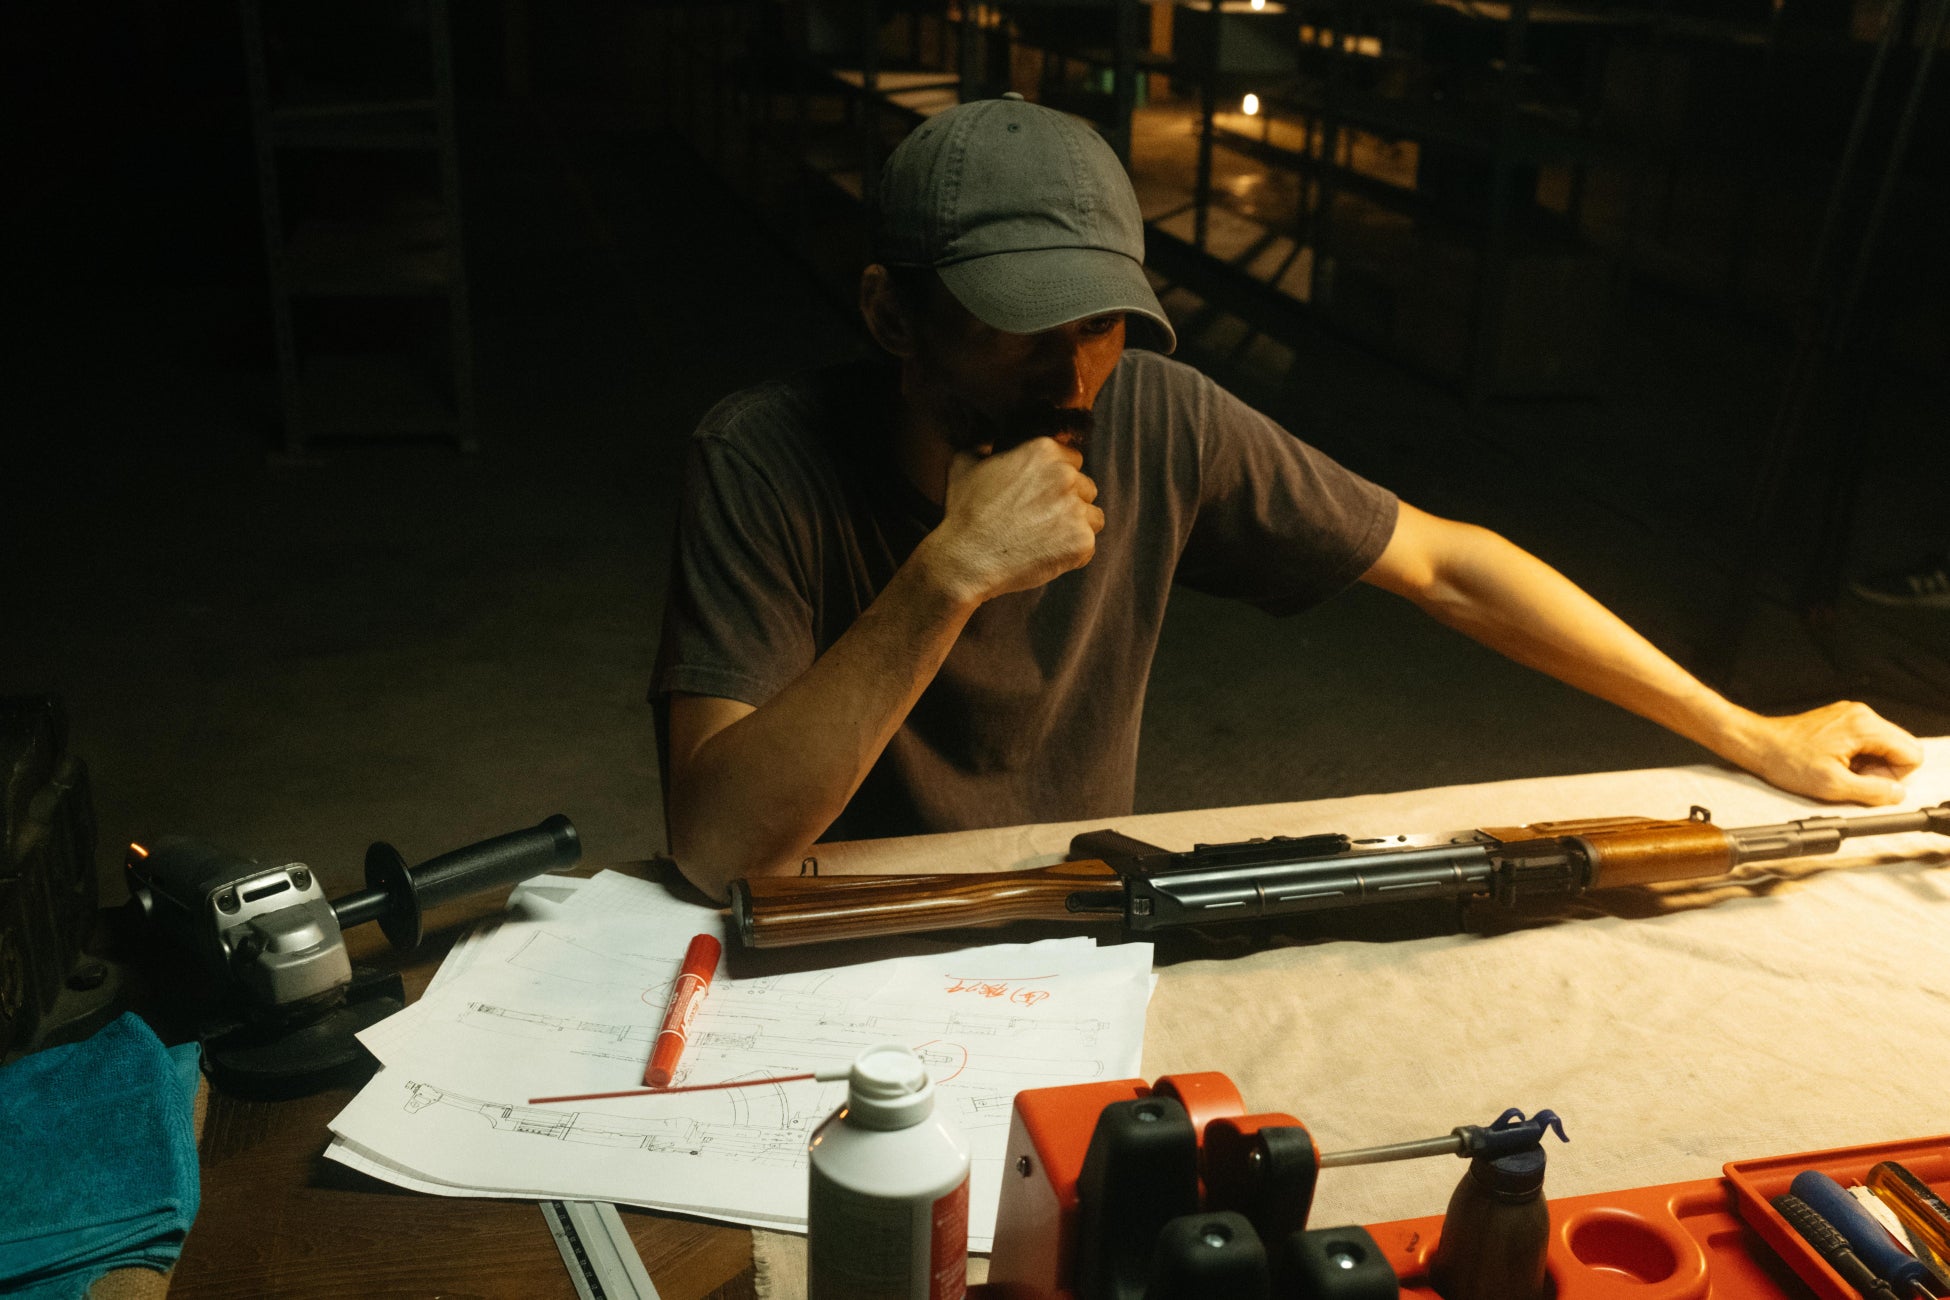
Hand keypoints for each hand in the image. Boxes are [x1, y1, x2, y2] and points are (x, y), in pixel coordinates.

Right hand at [921, 439, 1103, 603]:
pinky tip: (1045, 555)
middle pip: (1086, 487)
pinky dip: (1072, 554)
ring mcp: (1076, 509)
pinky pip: (1088, 546)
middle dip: (1068, 502)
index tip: (1042, 494)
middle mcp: (1065, 475)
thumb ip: (982, 446)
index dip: (1057, 478)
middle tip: (1041, 520)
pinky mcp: (1081, 541)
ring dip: (1075, 526)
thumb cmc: (964, 513)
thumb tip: (987, 442)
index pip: (1073, 459)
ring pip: (1093, 516)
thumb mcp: (963, 465)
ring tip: (1046, 538)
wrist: (966, 559)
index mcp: (1043, 451)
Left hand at [1736, 701, 1923, 804]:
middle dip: (1884, 770)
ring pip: (1884, 746)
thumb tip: (1898, 794)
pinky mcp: (1841, 720)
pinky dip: (1857, 757)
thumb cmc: (1787, 761)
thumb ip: (1873, 791)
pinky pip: (1866, 742)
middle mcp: (1862, 715)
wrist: (1758, 744)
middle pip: (1901, 748)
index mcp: (1865, 727)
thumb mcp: (1832, 785)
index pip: (1912, 754)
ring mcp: (1851, 715)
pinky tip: (1835, 763)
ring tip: (1840, 770)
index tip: (1868, 783)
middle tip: (1853, 778)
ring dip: (1869, 765)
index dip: (1895, 776)